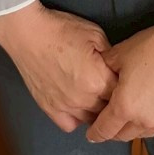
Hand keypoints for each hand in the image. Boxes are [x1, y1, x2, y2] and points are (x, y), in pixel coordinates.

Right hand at [0, 1, 117, 133]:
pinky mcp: (50, 109)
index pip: (122, 93)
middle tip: (109, 85)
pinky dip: (76, 118)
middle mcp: (85, 100)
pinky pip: (70, 125)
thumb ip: (111, 55)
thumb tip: (117, 68)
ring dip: (96, 110)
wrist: (28, 33)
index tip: (124, 79)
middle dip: (112, 99)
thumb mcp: (95, 34)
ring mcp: (66, 107)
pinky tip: (77, 104)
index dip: (125, 85)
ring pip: (91, 120)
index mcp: (98, 80)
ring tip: (94, 95)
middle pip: (108, 110)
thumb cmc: (61, 30)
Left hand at [85, 23, 153, 142]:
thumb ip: (106, 66)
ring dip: (133, 128)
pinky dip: (152, 125)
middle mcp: (143, 121)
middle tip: (110, 121)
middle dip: (114, 130)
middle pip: (123, 135)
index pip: (105, 129)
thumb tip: (99, 71)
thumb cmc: (151, 48)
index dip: (95, 133)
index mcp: (124, 106)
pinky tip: (152, 113)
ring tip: (132, 115)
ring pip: (142, 134)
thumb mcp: (120, 53)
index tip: (91, 135)